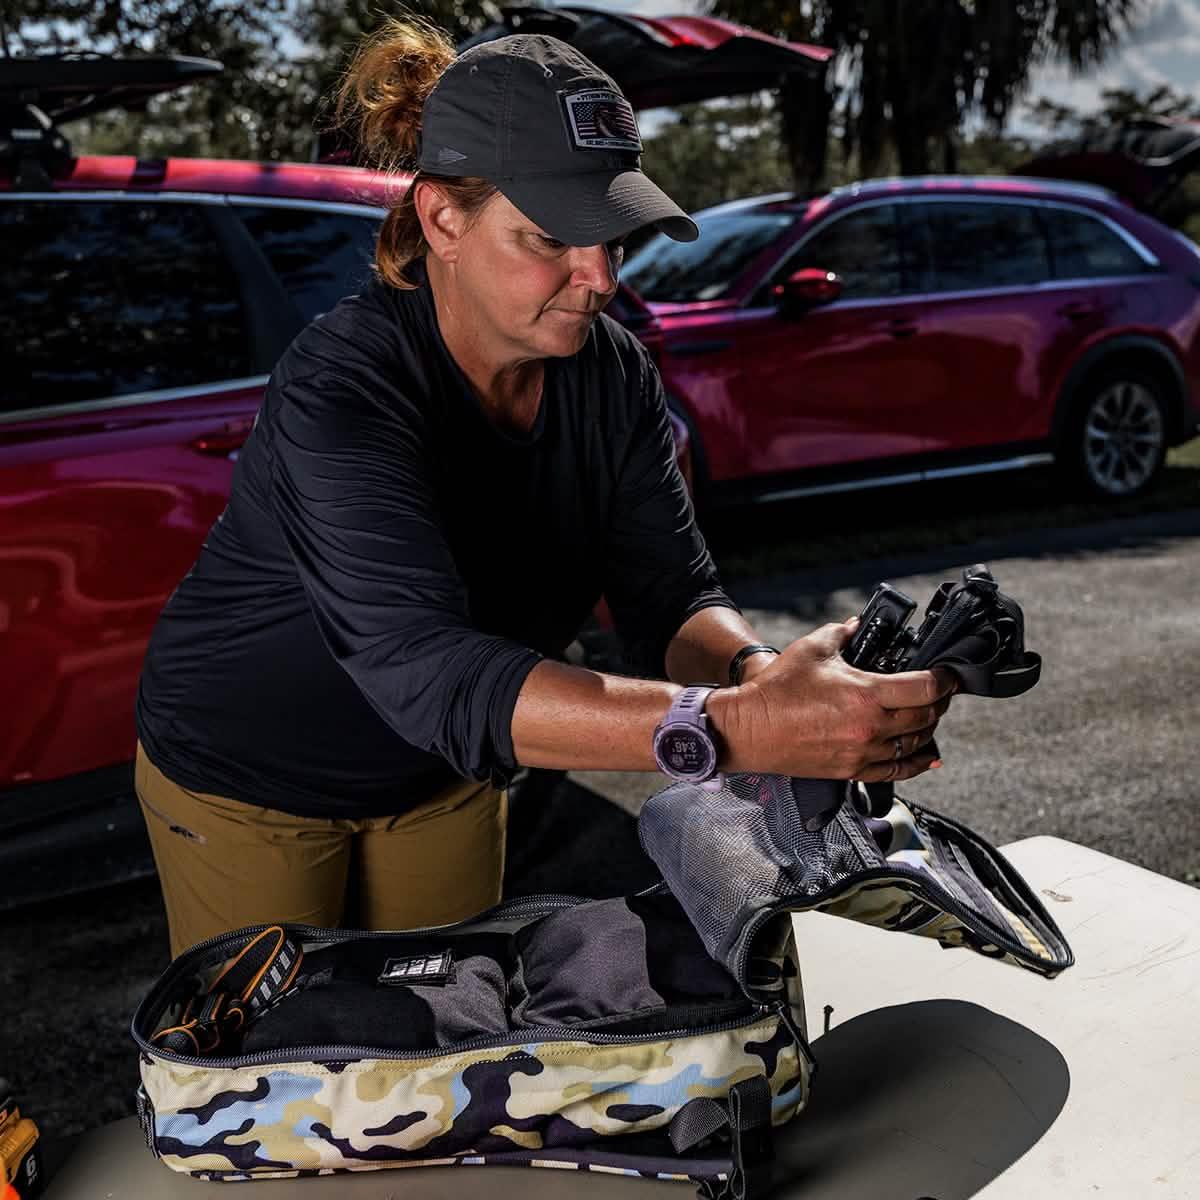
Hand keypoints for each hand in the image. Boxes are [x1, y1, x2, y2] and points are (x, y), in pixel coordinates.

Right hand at [708, 619, 954, 782]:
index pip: (925, 688)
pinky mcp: (851, 769)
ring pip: (914, 744)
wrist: (750, 729)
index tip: (949, 675)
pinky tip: (925, 757)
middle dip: (939, 702)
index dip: (944, 679)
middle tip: (941, 692)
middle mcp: (870, 726)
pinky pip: (896, 770)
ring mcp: (863, 751)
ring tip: (928, 716)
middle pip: (926, 716)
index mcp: (866, 694)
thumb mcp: (812, 649)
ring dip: (927, 729)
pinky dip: (916, 763)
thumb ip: (842, 632)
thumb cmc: (776, 691)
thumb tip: (856, 624)